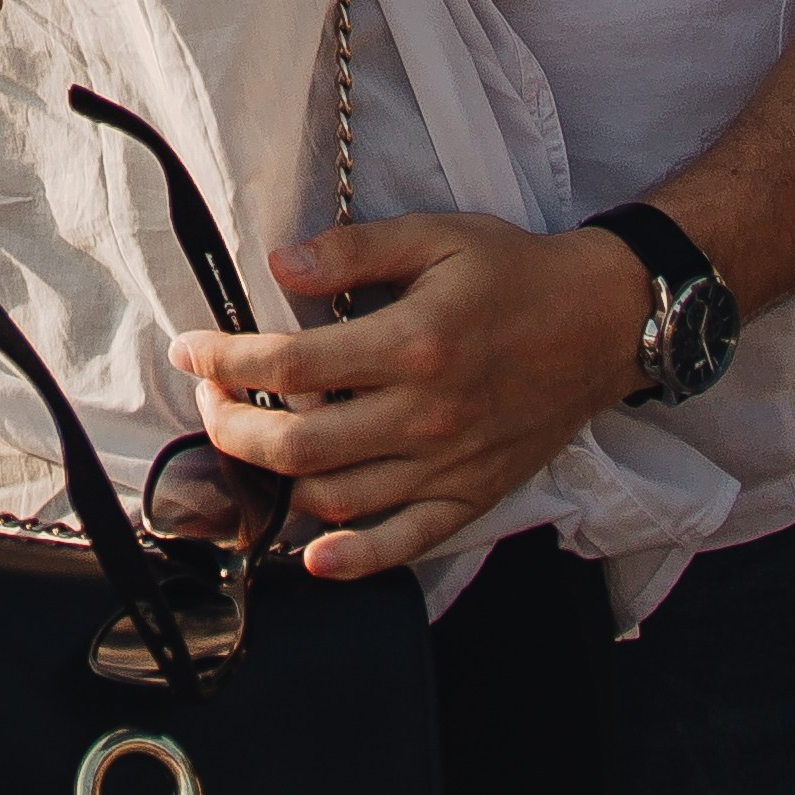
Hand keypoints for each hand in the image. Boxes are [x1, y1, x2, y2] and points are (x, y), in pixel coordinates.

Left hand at [169, 216, 651, 579]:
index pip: (289, 366)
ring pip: (338, 500)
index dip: (225, 362)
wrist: (603, 322)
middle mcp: (425, 416)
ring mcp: (449, 467)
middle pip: (299, 446)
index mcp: (412, 344)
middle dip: (233, 429)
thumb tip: (279, 264)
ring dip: (276, 485)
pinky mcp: (471, 498)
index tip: (191, 352)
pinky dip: (353, 558)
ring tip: (250, 450)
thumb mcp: (435, 236)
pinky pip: (404, 544)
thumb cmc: (515, 274)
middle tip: (211, 402)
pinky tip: (315, 553)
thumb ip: (352, 251)